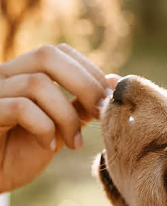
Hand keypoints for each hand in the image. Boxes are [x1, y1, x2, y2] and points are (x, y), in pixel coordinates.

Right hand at [0, 44, 118, 191]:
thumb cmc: (24, 151)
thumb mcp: (61, 126)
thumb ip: (84, 104)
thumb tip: (115, 81)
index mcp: (26, 74)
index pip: (61, 53)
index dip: (90, 73)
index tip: (107, 101)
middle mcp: (7, 75)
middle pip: (49, 56)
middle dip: (84, 85)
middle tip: (99, 114)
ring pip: (38, 84)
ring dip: (66, 117)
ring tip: (74, 143)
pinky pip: (21, 108)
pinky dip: (44, 128)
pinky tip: (48, 146)